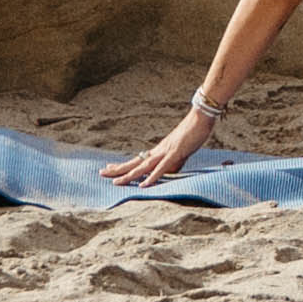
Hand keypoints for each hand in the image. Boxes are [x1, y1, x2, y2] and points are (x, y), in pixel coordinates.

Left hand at [101, 106, 217, 188]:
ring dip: (129, 175)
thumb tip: (169, 172)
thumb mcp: (182, 151)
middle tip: (101, 173)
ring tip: (115, 182)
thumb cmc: (193, 132)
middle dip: (118, 169)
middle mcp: (158, 151)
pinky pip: (161, 167)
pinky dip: (152, 177)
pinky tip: (144, 184)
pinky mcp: (176, 153)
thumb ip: (174, 162)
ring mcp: (166, 152)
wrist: (201, 117)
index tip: (109, 167)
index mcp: (159, 150)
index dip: (123, 165)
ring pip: (143, 166)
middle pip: (135, 162)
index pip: (137, 159)